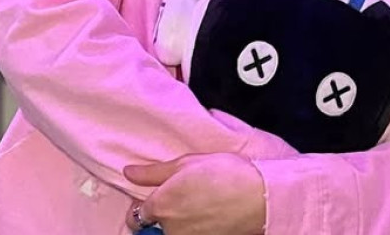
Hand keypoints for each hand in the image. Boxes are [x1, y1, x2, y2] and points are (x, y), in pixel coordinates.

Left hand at [124, 153, 266, 234]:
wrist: (261, 198)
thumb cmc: (227, 173)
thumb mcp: (188, 163)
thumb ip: (154, 172)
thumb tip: (128, 172)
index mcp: (162, 205)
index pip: (136, 216)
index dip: (143, 207)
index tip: (157, 198)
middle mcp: (170, 228)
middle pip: (154, 229)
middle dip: (162, 218)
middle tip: (183, 201)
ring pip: (174, 234)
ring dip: (180, 224)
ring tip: (200, 207)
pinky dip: (197, 229)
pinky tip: (210, 216)